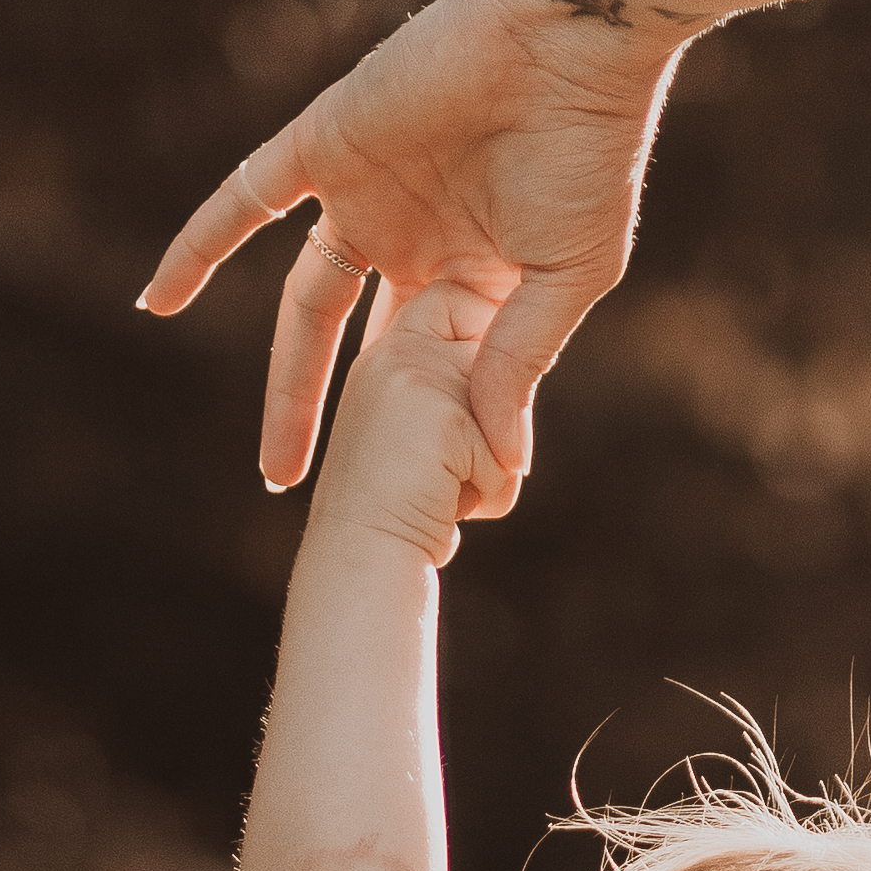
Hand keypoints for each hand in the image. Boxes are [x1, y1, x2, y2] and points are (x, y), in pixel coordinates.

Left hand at [148, 0, 682, 496]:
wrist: (569, 33)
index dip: (435, 431)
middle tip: (312, 497)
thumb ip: (516, 366)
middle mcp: (417, 236)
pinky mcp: (327, 144)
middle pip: (359, 350)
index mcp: (478, 270)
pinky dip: (199, 246)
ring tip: (274, 465)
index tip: (442, 505)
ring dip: (286, 381)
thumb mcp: (563, 280)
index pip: (438, 365)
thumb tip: (497, 466)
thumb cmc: (588, 150)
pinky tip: (154, 302)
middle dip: (338, 422)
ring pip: (309, 304)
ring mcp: (367, 192)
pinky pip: (244, 201)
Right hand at [299, 276, 530, 570]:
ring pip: (509, 411)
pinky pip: (508, 457)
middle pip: (501, 365)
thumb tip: (513, 387)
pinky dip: (490, 496)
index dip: (486, 361)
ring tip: (439, 491)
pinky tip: (444, 508)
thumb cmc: (395, 512)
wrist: (356, 559)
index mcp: (386, 351)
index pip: (461, 310)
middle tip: (441, 474)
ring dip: (491, 469)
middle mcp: (395, 349)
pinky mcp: (443, 416)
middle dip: (493, 430)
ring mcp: (416, 377)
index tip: (465, 423)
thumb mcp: (424, 436)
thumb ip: (458, 394)